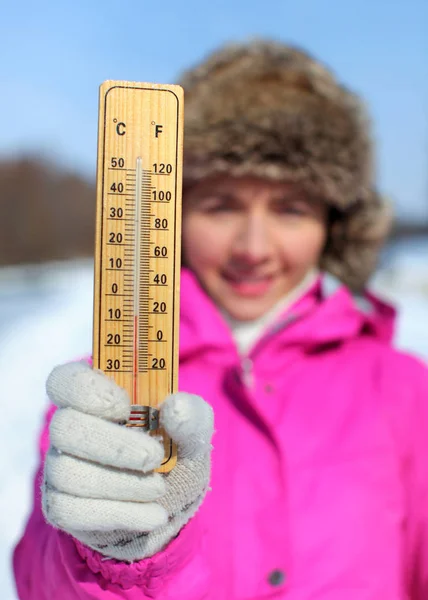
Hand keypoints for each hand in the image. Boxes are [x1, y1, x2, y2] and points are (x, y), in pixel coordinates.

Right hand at [42, 361, 213, 561]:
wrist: (172, 504)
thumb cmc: (176, 452)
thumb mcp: (193, 431)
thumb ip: (190, 414)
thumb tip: (176, 407)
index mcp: (95, 393)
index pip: (65, 379)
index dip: (86, 390)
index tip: (124, 406)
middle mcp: (69, 426)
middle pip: (64, 428)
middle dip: (114, 445)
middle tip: (154, 456)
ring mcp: (60, 466)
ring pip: (67, 472)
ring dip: (121, 483)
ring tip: (159, 488)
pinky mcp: (62, 505)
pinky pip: (70, 510)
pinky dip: (120, 514)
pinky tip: (155, 515)